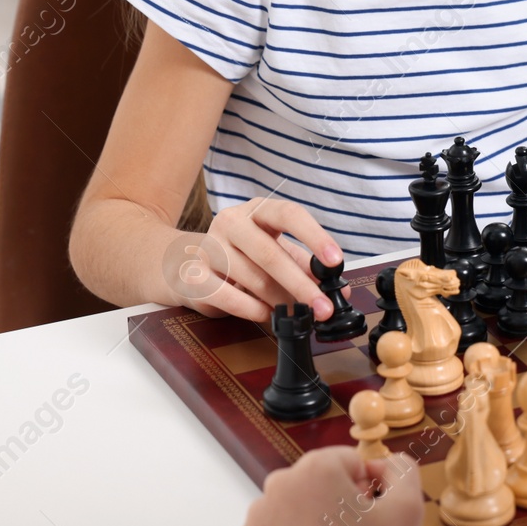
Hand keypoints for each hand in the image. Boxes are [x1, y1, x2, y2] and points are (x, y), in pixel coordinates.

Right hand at [174, 197, 347, 322]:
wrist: (184, 262)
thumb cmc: (239, 256)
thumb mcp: (274, 252)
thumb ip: (306, 267)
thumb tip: (342, 291)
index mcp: (258, 210)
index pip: (289, 214)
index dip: (315, 236)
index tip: (335, 260)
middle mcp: (232, 222)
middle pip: (270, 253)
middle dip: (301, 284)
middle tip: (323, 308)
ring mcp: (210, 246)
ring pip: (252, 278)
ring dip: (279, 301)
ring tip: (295, 314)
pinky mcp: (193, 274)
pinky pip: (228, 296)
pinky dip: (252, 309)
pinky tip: (266, 315)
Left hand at [233, 447, 423, 525]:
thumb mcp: (407, 511)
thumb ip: (402, 470)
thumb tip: (381, 464)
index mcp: (317, 467)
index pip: (347, 462)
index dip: (363, 487)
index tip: (366, 515)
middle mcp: (280, 483)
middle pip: (317, 481)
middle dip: (334, 502)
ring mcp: (257, 515)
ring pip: (292, 505)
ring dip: (309, 520)